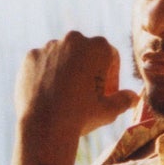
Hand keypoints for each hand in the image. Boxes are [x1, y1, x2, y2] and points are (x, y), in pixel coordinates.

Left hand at [14, 31, 139, 140]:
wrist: (46, 125)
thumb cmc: (82, 116)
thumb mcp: (110, 110)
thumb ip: (124, 100)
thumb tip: (133, 97)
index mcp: (99, 46)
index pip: (109, 57)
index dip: (110, 77)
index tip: (105, 94)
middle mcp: (74, 39)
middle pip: (84, 53)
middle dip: (87, 70)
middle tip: (85, 94)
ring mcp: (50, 46)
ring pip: (62, 56)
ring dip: (65, 70)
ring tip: (64, 96)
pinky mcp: (30, 56)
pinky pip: (41, 63)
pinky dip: (45, 74)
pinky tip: (47, 93)